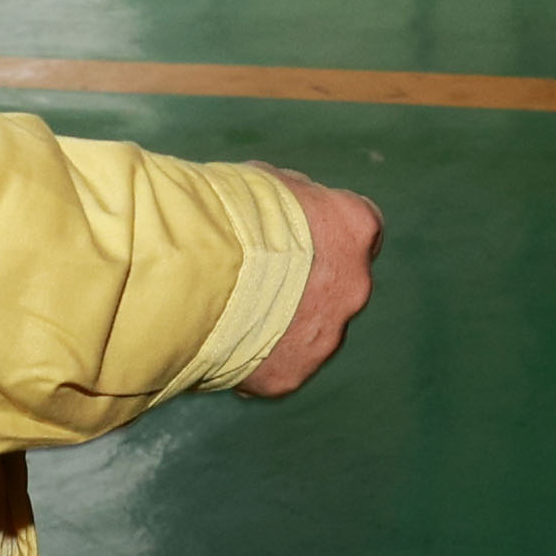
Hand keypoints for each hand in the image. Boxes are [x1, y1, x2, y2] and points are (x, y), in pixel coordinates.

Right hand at [236, 174, 383, 396]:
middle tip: (257, 278)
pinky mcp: (292, 373)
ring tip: (230, 313)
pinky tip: (218, 342)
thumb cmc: (226, 214)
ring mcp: (326, 336)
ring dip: (283, 324)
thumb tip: (289, 209)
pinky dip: (255, 357)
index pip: (360, 231)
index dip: (328, 234)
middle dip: (306, 284)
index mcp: (354, 227)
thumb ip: (292, 204)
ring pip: (312, 331)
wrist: (194, 273)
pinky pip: (277, 365)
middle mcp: (355, 285)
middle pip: (339, 286)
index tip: (301, 238)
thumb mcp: (267, 182)